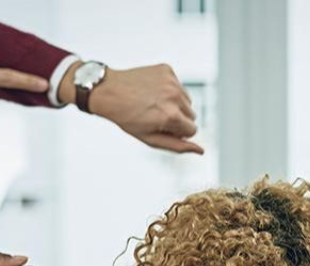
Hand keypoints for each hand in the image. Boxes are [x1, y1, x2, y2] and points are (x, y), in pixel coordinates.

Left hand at [64, 63, 203, 153]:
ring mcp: (171, 81)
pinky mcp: (167, 70)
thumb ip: (177, 146)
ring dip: (175, 104)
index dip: (178, 132)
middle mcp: (174, 96)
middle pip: (192, 115)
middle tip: (155, 116)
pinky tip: (153, 92)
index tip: (162, 128)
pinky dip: (169, 90)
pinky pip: (179, 85)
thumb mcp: (150, 138)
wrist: (108, 90)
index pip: (193, 130)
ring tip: (154, 104)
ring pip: (187, 100)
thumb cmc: (127, 118)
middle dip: (178, 118)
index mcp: (171, 115)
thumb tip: (201, 151)